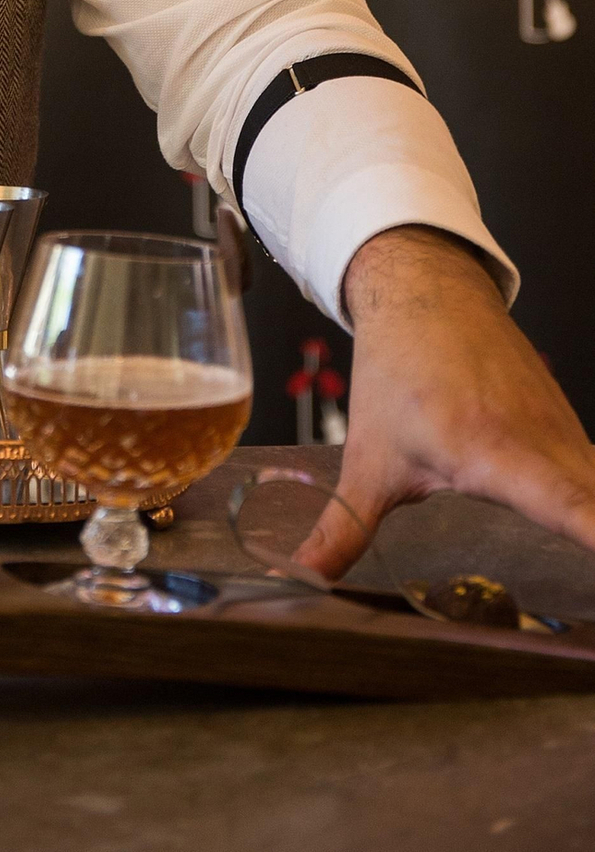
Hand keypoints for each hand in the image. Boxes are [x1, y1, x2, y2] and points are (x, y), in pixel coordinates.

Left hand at [295, 225, 594, 580]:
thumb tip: (304, 577)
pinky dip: (593, 502)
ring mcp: (563, 429)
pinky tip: (585, 527)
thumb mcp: (367, 459)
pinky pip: (594, 472)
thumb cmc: (396, 371)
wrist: (426, 291)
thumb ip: (344, 528)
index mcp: (490, 453)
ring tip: (582, 549)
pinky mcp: (569, 423)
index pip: (566, 504)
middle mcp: (541, 442)